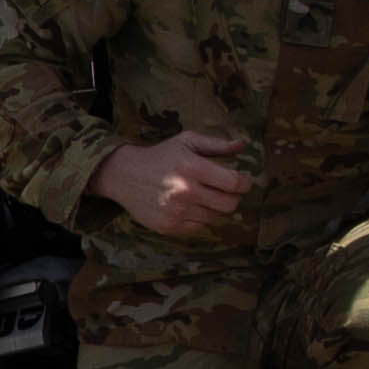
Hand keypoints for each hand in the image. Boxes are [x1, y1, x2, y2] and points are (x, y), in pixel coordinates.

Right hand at [96, 129, 256, 239]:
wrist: (124, 175)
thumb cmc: (161, 155)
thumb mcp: (187, 141)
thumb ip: (217, 144)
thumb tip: (243, 145)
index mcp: (192, 167)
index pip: (234, 183)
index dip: (245, 182)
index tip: (243, 180)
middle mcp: (185, 191)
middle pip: (229, 204)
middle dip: (232, 196)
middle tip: (225, 190)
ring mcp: (176, 212)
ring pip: (215, 216)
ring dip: (214, 207)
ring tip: (203, 195)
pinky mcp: (169, 226)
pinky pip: (199, 227)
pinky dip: (199, 217)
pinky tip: (189, 205)